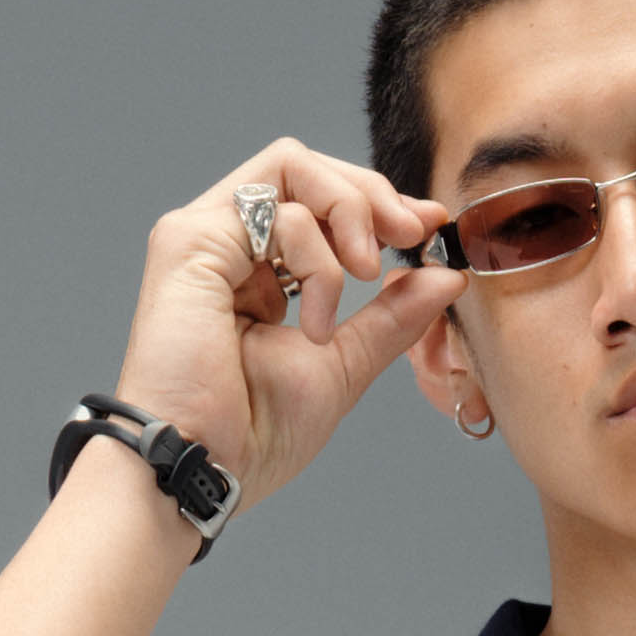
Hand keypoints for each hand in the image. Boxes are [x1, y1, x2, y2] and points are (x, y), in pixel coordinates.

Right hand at [108, 140, 460, 518]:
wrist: (202, 468)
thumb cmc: (252, 436)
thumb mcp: (342, 365)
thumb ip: (390, 319)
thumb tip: (445, 277)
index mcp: (256, 273)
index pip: (318, 206)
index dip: (377, 205)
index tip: (428, 226)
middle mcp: (227, 245)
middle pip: (308, 170)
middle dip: (371, 194)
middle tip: (411, 233)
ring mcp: (205, 235)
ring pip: (294, 166)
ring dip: (349, 218)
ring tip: (360, 283)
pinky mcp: (191, 239)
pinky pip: (278, 203)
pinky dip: (318, 254)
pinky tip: (317, 318)